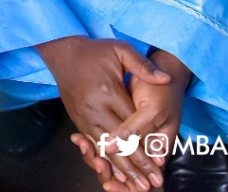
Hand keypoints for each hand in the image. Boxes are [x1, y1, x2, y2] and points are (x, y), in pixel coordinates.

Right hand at [69, 49, 188, 191]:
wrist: (62, 51)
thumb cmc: (94, 51)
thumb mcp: (120, 49)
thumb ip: (142, 65)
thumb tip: (165, 79)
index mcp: (108, 92)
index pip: (130, 125)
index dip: (145, 147)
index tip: (158, 165)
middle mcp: (95, 108)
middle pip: (118, 142)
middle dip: (136, 165)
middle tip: (151, 184)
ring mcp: (84, 116)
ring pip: (105, 148)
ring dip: (121, 168)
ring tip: (136, 184)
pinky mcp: (78, 119)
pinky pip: (93, 143)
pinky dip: (105, 160)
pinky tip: (115, 172)